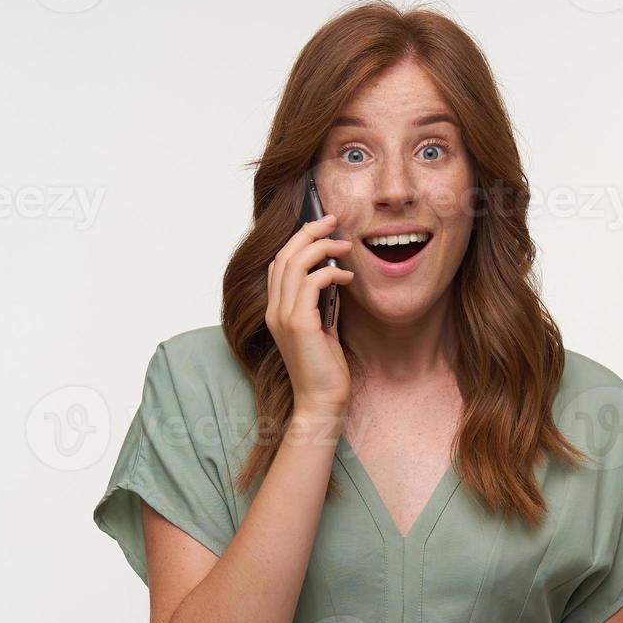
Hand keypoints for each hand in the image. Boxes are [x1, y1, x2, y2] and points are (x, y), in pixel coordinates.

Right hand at [265, 212, 354, 417]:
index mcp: (276, 311)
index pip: (278, 264)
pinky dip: (331, 273)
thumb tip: (334, 278)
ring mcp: (283, 317)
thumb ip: (322, 304)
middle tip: (334, 220)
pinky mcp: (299, 324)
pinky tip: (348, 277)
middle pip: (284, 255)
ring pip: (295, 264)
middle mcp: (274, 311)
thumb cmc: (325, 369)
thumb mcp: (323, 329)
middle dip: (309, 232)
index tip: (322, 228)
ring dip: (323, 248)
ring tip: (345, 245)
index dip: (297, 240)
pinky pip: (311, 283)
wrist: (321, 402)